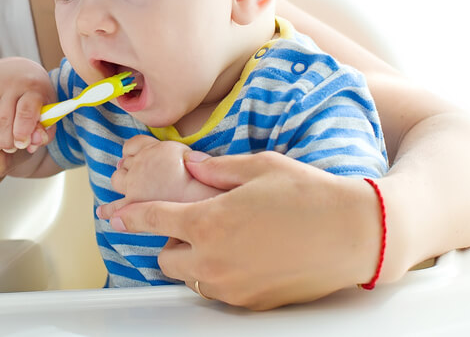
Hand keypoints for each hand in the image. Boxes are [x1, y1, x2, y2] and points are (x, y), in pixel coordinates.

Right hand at [0, 57, 54, 152]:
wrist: (18, 68)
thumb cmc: (34, 94)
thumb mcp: (47, 109)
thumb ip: (45, 130)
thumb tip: (31, 144)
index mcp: (33, 87)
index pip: (25, 112)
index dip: (21, 133)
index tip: (20, 144)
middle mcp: (11, 83)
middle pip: (3, 119)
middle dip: (5, 141)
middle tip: (9, 148)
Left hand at [97, 151, 381, 308]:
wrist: (355, 233)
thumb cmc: (311, 195)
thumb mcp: (258, 167)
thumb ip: (215, 169)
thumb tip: (191, 167)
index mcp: (208, 222)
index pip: (152, 220)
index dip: (129, 215)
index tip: (114, 215)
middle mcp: (214, 260)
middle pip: (165, 259)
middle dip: (172, 241)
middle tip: (197, 222)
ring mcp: (232, 286)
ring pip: (192, 277)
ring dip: (196, 260)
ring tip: (227, 238)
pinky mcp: (253, 303)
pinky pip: (220, 290)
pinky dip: (222, 274)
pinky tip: (247, 254)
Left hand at [107, 135, 221, 206]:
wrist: (204, 201)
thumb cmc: (213, 184)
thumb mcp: (205, 159)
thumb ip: (196, 157)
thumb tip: (191, 159)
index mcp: (158, 149)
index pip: (135, 144)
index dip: (135, 150)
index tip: (137, 155)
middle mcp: (143, 163)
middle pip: (125, 160)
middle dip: (128, 165)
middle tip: (136, 172)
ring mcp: (135, 184)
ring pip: (117, 179)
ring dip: (120, 181)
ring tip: (122, 184)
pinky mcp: (133, 205)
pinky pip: (113, 207)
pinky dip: (108, 210)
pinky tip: (104, 213)